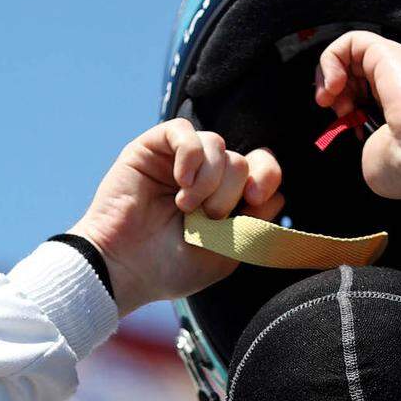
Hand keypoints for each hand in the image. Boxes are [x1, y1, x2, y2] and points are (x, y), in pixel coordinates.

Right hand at [68, 123, 283, 317]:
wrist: (123, 268)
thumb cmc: (169, 268)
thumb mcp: (225, 254)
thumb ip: (254, 225)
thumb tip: (277, 194)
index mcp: (225, 201)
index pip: (261, 170)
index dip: (267, 177)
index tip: (253, 200)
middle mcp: (205, 177)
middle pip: (242, 159)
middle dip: (230, 190)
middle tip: (207, 217)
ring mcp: (179, 161)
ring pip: (216, 144)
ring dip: (209, 179)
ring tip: (186, 207)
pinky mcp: (152, 148)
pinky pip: (184, 131)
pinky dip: (190, 155)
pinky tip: (181, 182)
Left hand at [315, 31, 400, 200]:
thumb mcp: (369, 158)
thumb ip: (358, 142)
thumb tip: (348, 137)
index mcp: (393, 111)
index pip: (358, 96)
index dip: (341, 107)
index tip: (343, 126)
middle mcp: (393, 86)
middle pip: (351, 74)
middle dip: (333, 93)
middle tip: (337, 112)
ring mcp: (391, 67)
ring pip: (348, 55)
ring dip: (328, 76)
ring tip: (330, 98)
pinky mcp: (386, 52)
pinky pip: (350, 40)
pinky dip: (332, 58)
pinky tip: (335, 83)